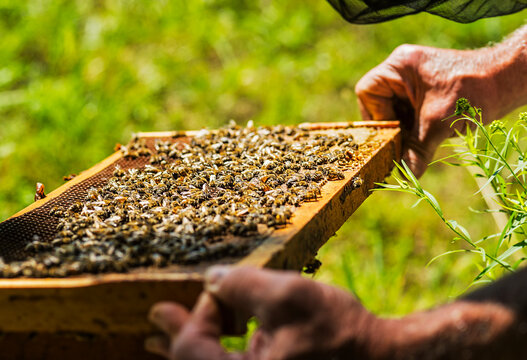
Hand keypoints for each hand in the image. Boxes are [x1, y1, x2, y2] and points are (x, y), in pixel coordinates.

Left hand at [145, 266, 381, 359]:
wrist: (379, 357)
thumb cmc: (338, 330)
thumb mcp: (288, 295)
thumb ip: (242, 284)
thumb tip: (210, 280)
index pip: (194, 348)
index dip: (196, 313)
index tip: (206, 288)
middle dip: (178, 335)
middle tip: (155, 317)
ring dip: (189, 346)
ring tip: (161, 336)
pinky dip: (213, 352)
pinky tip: (211, 340)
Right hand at [355, 43, 522, 176]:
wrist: (508, 81)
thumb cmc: (473, 92)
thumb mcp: (438, 124)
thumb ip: (417, 150)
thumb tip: (406, 176)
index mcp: (399, 66)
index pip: (368, 92)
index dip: (375, 116)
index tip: (391, 134)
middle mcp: (402, 70)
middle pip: (379, 104)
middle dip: (392, 127)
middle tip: (400, 146)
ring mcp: (414, 81)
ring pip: (395, 112)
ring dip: (404, 131)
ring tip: (417, 144)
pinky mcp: (426, 93)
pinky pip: (409, 114)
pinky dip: (414, 130)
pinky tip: (424, 140)